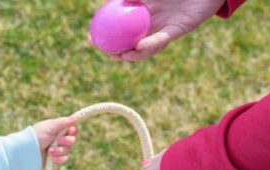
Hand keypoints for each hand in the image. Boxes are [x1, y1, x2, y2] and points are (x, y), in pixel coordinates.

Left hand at [32, 117, 78, 164]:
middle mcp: (58, 138)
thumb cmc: (37, 136)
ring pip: (68, 150)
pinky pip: (64, 159)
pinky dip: (59, 159)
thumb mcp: (50, 127)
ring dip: (60, 151)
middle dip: (67, 141)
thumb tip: (75, 118)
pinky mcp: (54, 158)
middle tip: (59, 141)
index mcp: (57, 128)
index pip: (72, 129)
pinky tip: (52, 158)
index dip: (73, 131)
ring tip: (50, 151)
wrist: (27, 151)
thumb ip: (63, 122)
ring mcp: (57, 148)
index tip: (71, 131)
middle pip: (72, 140)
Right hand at [93, 0, 225, 61]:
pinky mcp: (178, 31)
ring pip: (146, 47)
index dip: (106, 36)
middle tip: (107, 53)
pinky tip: (140, 46)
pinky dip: (151, 44)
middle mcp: (151, 25)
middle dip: (118, 53)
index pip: (120, 29)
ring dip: (134, 54)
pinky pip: (162, 39)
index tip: (91, 38)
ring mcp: (164, 29)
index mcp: (141, 14)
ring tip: (123, 55)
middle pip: (131, 44)